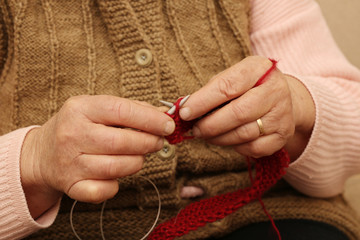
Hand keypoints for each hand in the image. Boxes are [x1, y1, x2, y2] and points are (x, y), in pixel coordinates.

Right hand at [21, 95, 174, 217]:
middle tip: (158, 142)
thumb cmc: (79, 127)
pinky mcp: (71, 185)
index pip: (122, 111)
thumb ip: (131, 110)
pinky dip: (117, 184)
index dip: (151, 120)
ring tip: (139, 155)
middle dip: (149, 143)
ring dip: (137, 162)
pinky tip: (116, 174)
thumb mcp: (98, 108)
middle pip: (122, 142)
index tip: (168, 126)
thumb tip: (164, 115)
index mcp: (80, 108)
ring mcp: (69, 162)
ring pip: (117, 167)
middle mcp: (72, 134)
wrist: (43, 153)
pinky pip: (105, 190)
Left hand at [179, 56, 314, 158]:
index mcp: (259, 68)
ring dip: (219, 138)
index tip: (184, 112)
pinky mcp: (283, 135)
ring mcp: (282, 114)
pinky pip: (253, 148)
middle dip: (210, 125)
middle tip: (195, 129)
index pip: (228, 86)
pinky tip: (229, 139)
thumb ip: (211, 90)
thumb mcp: (233, 77)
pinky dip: (236, 147)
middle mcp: (275, 90)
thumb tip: (186, 109)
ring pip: (244, 134)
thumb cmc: (249, 86)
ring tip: (207, 134)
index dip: (203, 101)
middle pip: (238, 113)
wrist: (283, 97)